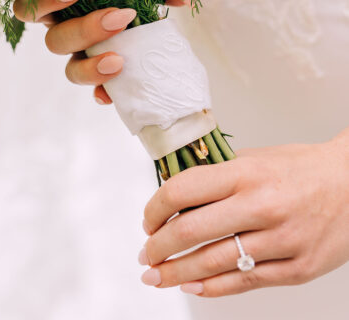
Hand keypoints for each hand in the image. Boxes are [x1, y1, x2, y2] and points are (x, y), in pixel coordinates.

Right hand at [11, 0, 186, 103]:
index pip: (30, 5)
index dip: (47, 0)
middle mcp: (63, 27)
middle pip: (54, 41)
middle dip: (85, 32)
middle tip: (121, 19)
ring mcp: (83, 51)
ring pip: (70, 68)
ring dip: (91, 68)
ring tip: (119, 62)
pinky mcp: (101, 65)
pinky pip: (95, 86)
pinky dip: (103, 91)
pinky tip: (112, 95)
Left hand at [139, 128, 348, 296]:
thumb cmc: (301, 169)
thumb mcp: (253, 158)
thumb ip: (214, 177)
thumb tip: (171, 198)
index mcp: (245, 173)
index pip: (180, 192)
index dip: (154, 210)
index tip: (148, 221)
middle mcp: (262, 206)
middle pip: (189, 232)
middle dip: (156, 248)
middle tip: (145, 255)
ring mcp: (282, 240)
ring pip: (212, 263)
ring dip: (175, 273)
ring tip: (156, 276)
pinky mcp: (299, 268)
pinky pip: (243, 282)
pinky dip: (211, 287)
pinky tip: (192, 285)